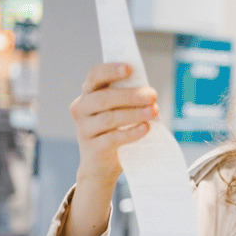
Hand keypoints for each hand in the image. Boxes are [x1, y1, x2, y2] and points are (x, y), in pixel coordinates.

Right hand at [70, 62, 157, 185]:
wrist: (102, 166)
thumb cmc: (115, 131)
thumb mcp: (119, 111)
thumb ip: (128, 100)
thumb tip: (149, 94)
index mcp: (88, 94)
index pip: (95, 76)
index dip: (110, 70)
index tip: (129, 69)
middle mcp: (81, 109)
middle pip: (103, 98)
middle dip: (130, 95)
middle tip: (151, 96)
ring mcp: (84, 130)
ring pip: (109, 118)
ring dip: (134, 114)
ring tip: (153, 111)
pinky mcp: (93, 148)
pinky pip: (113, 138)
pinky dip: (131, 132)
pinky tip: (145, 128)